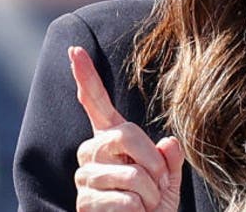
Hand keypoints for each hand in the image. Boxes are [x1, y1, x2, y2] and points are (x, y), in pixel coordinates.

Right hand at [69, 46, 183, 211]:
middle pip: (125, 134)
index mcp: (110, 139)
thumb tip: (168, 142)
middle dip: (152, 161)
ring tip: (145, 203)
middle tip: (159, 182)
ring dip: (150, 193)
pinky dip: (140, 210)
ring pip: (131, 174)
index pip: (95, 103)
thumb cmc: (152, 206)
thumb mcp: (169, 178)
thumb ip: (170, 158)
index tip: (75, 50)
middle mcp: (91, 152)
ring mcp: (85, 177)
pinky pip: (125, 199)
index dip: (86, 76)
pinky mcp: (84, 203)